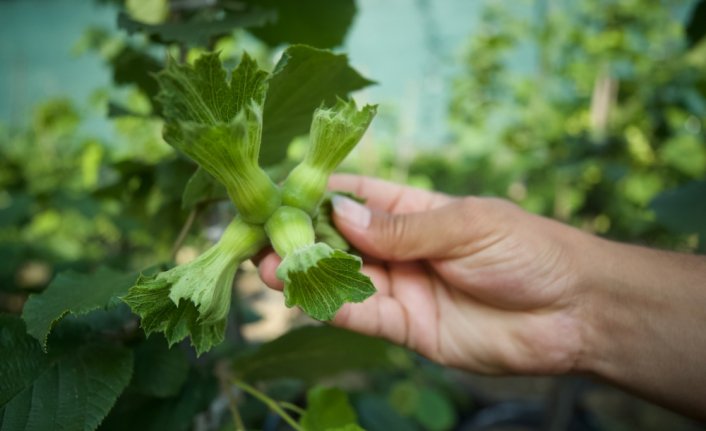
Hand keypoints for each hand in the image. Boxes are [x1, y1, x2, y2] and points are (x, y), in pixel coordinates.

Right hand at [258, 174, 591, 374]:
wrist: (574, 312)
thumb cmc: (527, 250)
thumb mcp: (464, 225)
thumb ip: (402, 227)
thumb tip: (339, 213)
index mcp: (417, 211)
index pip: (358, 198)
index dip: (320, 194)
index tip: (281, 190)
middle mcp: (403, 249)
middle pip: (341, 241)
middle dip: (302, 236)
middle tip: (259, 233)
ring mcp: (403, 289)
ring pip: (343, 279)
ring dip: (305, 273)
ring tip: (265, 264)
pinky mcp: (409, 328)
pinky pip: (362, 316)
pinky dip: (330, 306)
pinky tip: (298, 295)